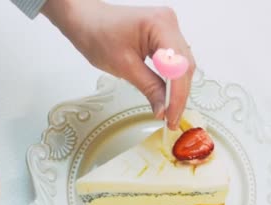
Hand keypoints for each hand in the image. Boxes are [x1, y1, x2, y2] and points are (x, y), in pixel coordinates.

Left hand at [42, 0, 194, 129]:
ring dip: (176, 89)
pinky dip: (171, 79)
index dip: (177, 95)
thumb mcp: (123, 66)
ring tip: (169, 112)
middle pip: (184, 66)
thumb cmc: (97, 34)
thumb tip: (163, 109)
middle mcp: (169, 23)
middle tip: (171, 119)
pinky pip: (174, 60)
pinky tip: (166, 96)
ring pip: (182, 65)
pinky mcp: (163, 35)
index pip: (178, 66)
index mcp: (160, 25)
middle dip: (179, 95)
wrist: (86, 20)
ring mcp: (168, 28)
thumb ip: (149, 87)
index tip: (171, 116)